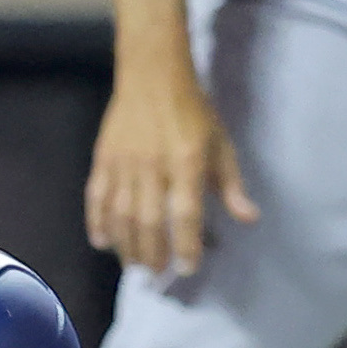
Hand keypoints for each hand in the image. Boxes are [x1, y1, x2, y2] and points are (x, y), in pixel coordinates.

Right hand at [86, 58, 255, 277]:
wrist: (153, 75)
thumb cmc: (193, 112)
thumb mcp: (221, 145)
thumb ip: (232, 185)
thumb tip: (249, 218)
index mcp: (187, 162)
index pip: (186, 213)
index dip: (186, 244)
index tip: (188, 267)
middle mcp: (153, 165)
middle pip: (148, 220)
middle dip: (152, 252)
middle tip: (156, 272)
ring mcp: (124, 162)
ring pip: (120, 213)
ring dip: (126, 244)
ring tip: (133, 264)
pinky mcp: (104, 157)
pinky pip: (96, 196)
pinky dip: (97, 222)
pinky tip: (102, 242)